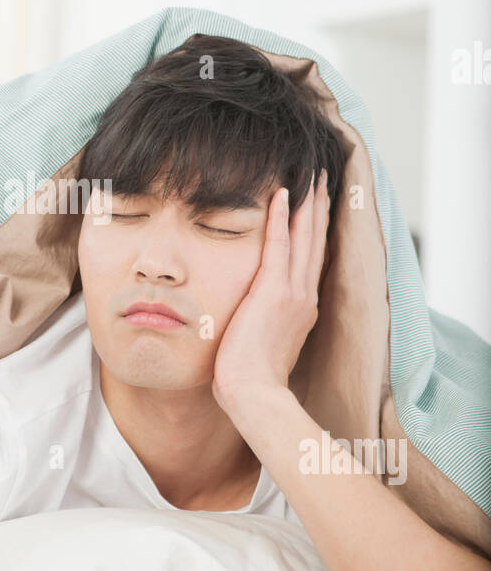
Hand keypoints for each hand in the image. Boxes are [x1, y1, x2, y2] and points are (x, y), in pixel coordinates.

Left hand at [212, 170, 329, 417]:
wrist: (253, 395)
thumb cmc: (250, 380)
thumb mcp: (262, 345)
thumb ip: (262, 326)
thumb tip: (250, 321)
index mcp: (302, 309)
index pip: (310, 261)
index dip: (314, 232)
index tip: (316, 207)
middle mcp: (304, 297)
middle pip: (315, 242)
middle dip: (318, 209)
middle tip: (321, 178)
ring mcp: (292, 293)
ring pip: (303, 238)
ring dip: (307, 203)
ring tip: (311, 175)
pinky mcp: (273, 292)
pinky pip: (278, 245)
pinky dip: (281, 218)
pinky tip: (283, 193)